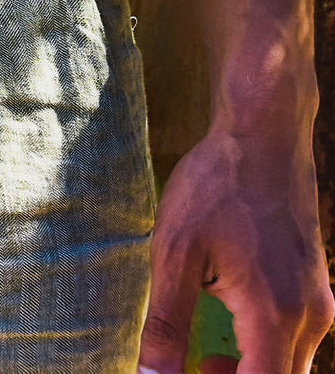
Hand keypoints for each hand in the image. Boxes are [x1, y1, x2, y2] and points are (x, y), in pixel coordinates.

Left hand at [137, 130, 333, 373]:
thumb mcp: (174, 253)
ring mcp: (319, 303)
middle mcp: (311, 318)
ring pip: (290, 368)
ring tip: (200, 355)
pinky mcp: (315, 288)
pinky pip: (295, 343)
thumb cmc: (215, 188)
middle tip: (188, 367)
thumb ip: (166, 324)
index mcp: (276, 316)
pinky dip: (262, 352)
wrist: (262, 136)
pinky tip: (226, 328)